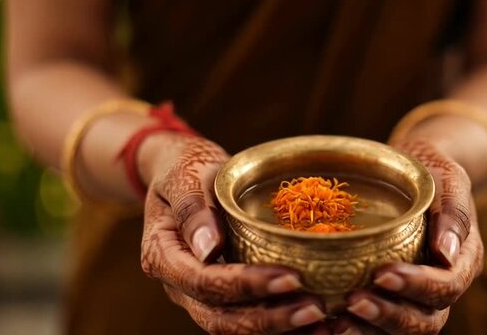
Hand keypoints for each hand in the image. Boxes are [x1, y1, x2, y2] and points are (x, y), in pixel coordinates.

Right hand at [138, 134, 327, 333]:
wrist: (184, 174)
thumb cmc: (185, 168)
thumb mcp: (183, 174)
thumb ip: (192, 208)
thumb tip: (209, 250)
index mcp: (162, 255)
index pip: (204, 281)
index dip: (247, 285)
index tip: (291, 278)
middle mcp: (178, 285)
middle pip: (221, 317)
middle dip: (270, 319)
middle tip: (316, 309)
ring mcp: (199, 296)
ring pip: (236, 326)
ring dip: (279, 330)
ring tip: (325, 324)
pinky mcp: (223, 296)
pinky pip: (250, 318)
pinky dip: (282, 326)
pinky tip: (319, 323)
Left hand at [334, 139, 483, 334]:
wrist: (418, 174)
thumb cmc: (434, 173)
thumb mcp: (449, 181)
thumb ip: (453, 213)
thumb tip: (446, 254)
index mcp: (462, 261)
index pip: (446, 286)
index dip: (416, 286)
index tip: (382, 274)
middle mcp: (442, 288)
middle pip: (424, 321)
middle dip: (389, 315)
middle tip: (353, 301)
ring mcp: (416, 298)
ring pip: (400, 331)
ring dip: (369, 331)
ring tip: (335, 324)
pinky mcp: (391, 298)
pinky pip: (377, 325)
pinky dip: (354, 329)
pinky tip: (325, 325)